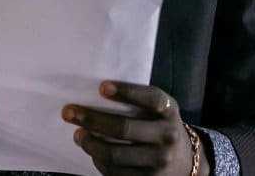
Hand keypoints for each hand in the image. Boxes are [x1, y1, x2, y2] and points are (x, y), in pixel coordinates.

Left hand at [62, 81, 206, 175]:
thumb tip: (95, 96)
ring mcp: (158, 162)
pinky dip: (98, 160)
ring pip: (114, 154)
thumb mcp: (160, 112)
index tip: (101, 87)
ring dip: (90, 143)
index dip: (127, 92)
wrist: (185, 162)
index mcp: (170, 112)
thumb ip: (139, 103)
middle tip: (69, 112)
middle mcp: (167, 137)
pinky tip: (92, 151)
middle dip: (92, 119)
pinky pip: (115, 172)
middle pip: (124, 128)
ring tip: (78, 135)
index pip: (151, 99)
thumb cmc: (161, 127)